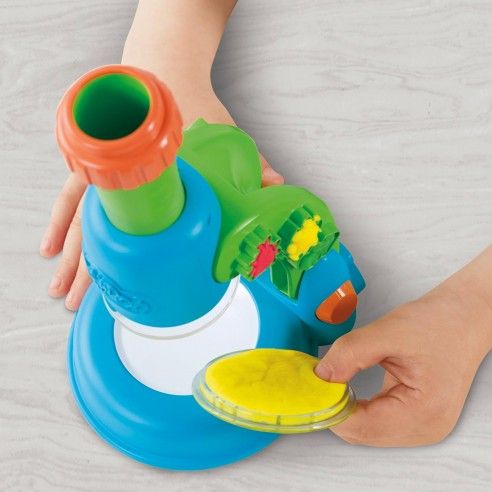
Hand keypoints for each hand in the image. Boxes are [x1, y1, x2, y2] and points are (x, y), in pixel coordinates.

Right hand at [41, 89, 282, 310]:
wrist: (165, 71)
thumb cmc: (193, 104)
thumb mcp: (224, 134)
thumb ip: (252, 164)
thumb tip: (276, 184)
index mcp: (152, 172)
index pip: (133, 216)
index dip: (119, 251)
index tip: (112, 280)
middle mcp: (121, 175)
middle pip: (95, 229)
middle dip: (83, 270)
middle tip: (71, 300)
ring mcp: (104, 172)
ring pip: (78, 221)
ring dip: (70, 256)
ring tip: (60, 289)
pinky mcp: (94, 169)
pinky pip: (70, 200)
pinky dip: (61, 224)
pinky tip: (52, 247)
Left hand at [316, 247, 491, 445]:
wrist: (464, 316)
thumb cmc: (439, 322)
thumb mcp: (388, 332)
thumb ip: (349, 354)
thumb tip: (319, 376)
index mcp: (423, 412)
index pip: (360, 426)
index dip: (329, 407)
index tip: (309, 385)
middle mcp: (425, 428)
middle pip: (361, 433)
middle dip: (334, 408)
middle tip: (315, 380)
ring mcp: (421, 426)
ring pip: (365, 430)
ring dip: (344, 408)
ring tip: (331, 382)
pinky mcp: (415, 418)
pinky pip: (375, 421)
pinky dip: (357, 406)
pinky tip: (346, 389)